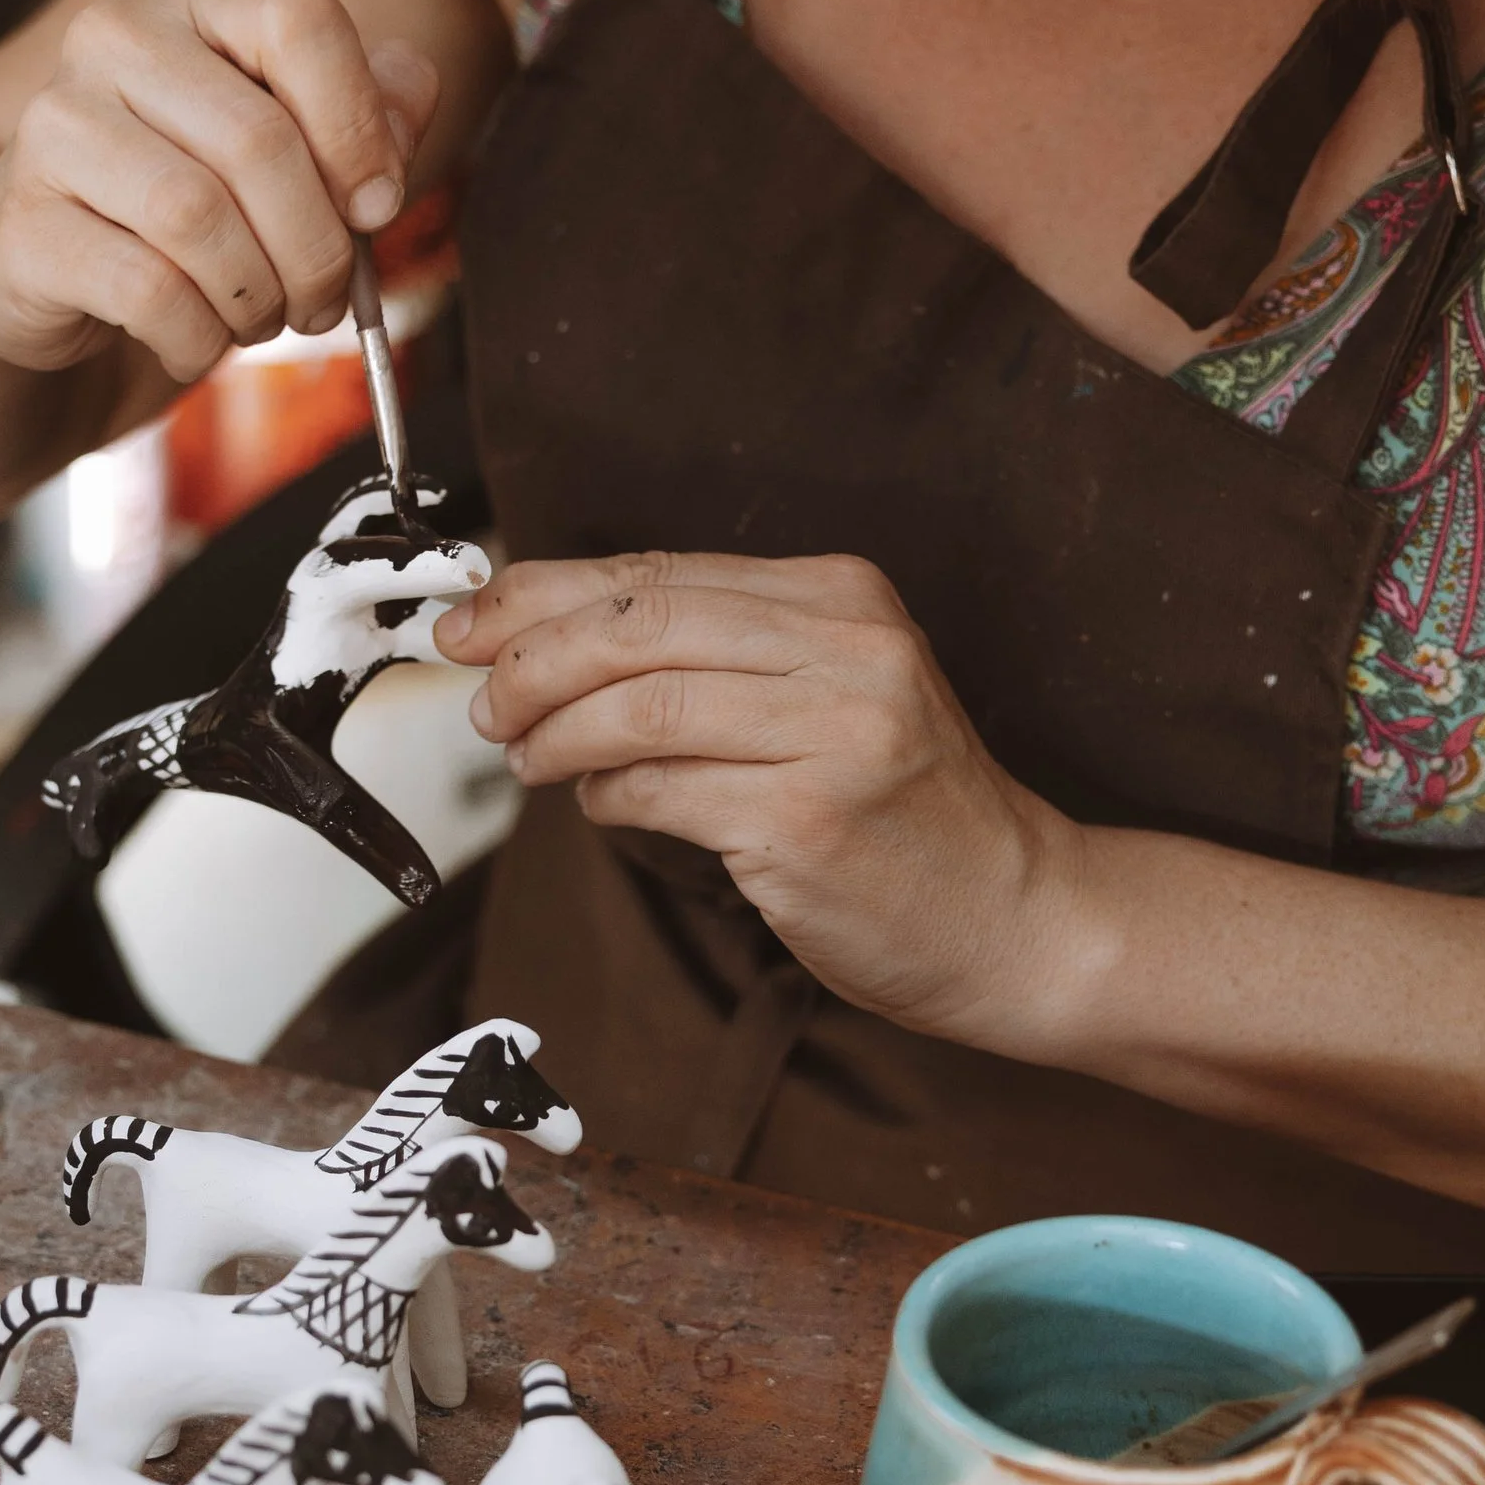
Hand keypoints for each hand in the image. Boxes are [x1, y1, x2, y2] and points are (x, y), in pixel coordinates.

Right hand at [0, 0, 437, 383]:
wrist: (38, 273)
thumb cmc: (191, 209)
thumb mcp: (296, 158)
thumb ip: (369, 116)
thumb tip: (411, 90)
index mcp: (199, 2)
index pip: (295, 14)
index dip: (357, 123)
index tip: (379, 207)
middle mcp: (116, 40)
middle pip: (257, 139)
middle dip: (319, 247)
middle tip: (328, 301)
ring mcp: (56, 125)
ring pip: (197, 216)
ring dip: (259, 296)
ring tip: (264, 320)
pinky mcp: (21, 221)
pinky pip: (146, 289)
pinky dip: (197, 337)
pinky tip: (196, 343)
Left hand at [436, 550, 1087, 1038]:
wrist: (1011, 913)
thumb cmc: (905, 809)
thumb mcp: (830, 690)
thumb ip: (713, 655)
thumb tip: (549, 640)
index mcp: (842, 596)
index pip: (658, 571)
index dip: (544, 593)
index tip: (473, 621)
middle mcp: (844, 649)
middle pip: (636, 622)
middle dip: (531, 657)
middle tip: (482, 696)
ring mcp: (831, 734)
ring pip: (636, 704)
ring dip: (554, 733)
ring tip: (526, 755)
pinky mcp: (805, 821)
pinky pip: (659, 790)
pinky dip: (605, 794)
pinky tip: (598, 801)